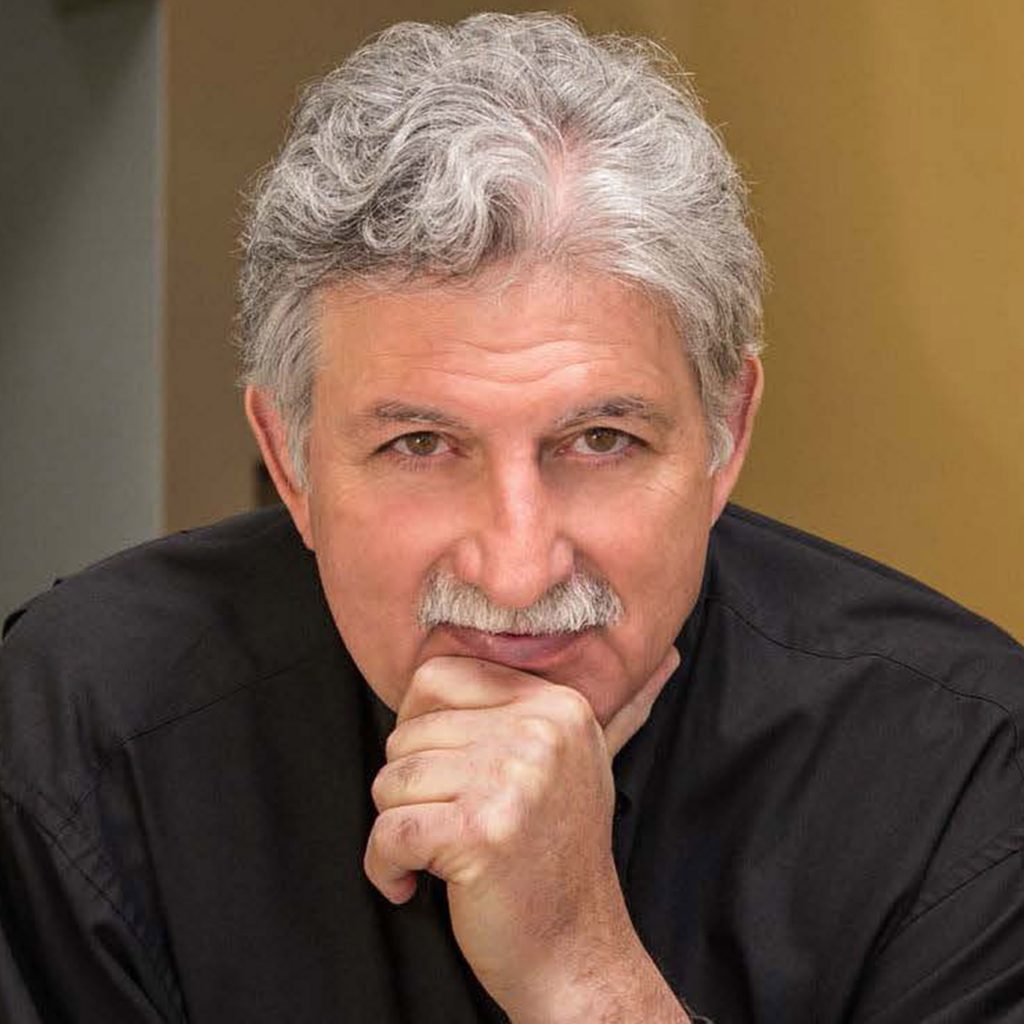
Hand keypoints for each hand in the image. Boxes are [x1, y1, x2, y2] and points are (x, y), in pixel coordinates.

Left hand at [364, 646, 681, 1021]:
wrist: (575, 953)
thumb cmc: (559, 858)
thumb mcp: (583, 765)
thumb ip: (611, 710)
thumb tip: (664, 659)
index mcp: (557, 706)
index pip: (437, 676)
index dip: (420, 730)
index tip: (444, 774)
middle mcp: (540, 732)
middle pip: (407, 733)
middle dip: (409, 790)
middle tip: (449, 826)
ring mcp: (514, 780)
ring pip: (390, 781)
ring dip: (398, 830)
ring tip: (440, 852)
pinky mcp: (482, 833)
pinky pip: (387, 832)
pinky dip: (383, 868)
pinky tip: (411, 883)